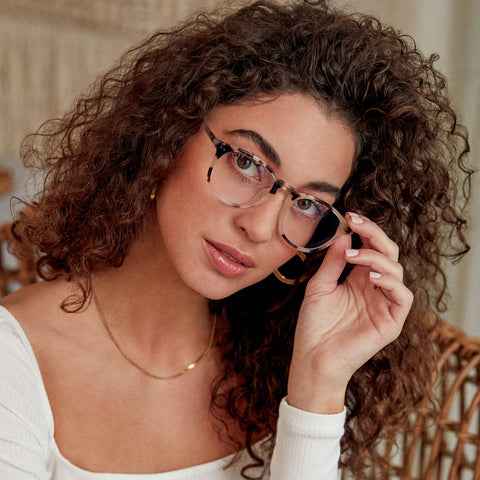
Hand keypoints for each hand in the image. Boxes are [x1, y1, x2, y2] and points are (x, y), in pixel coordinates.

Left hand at [287, 212, 413, 413]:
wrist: (312, 357)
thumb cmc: (313, 324)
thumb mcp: (319, 286)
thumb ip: (332, 262)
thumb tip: (343, 237)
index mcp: (358, 279)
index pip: (371, 248)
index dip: (365, 231)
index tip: (350, 216)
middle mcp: (374, 288)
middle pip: (387, 253)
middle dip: (374, 235)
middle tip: (356, 224)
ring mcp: (384, 304)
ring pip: (396, 270)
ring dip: (376, 258)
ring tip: (353, 257)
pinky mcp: (391, 322)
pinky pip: (403, 297)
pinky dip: (392, 282)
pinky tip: (372, 277)